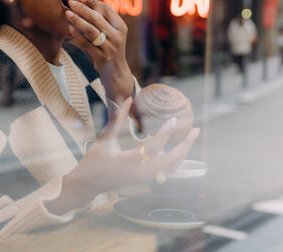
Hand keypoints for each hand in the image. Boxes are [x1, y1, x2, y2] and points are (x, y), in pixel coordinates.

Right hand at [45, 98, 199, 214]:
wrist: (88, 184)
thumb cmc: (93, 160)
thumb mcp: (104, 139)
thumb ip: (117, 119)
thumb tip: (128, 99)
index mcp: (127, 162)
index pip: (153, 148)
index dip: (165, 133)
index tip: (174, 119)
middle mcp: (139, 173)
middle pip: (170, 161)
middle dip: (185, 145)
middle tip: (195, 130)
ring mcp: (144, 179)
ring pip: (171, 168)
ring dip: (183, 153)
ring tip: (191, 138)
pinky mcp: (145, 181)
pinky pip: (166, 171)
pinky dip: (176, 160)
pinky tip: (180, 148)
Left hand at [65, 0, 133, 103]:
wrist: (116, 70)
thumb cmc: (110, 47)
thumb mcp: (112, 32)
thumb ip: (102, 19)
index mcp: (121, 27)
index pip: (107, 10)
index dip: (94, 2)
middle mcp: (117, 37)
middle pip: (98, 19)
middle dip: (83, 9)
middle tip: (71, 2)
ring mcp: (110, 48)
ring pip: (91, 31)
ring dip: (78, 21)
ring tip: (67, 13)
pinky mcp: (102, 57)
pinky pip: (86, 44)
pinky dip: (77, 35)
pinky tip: (70, 28)